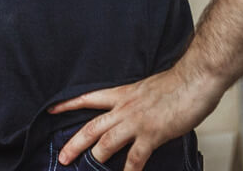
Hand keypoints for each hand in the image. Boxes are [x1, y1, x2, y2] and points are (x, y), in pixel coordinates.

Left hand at [48, 63, 221, 169]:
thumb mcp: (145, 88)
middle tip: (62, 157)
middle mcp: (123, 108)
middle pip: (91, 127)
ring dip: (96, 159)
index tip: (50, 109)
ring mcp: (136, 122)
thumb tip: (129, 110)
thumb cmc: (174, 84)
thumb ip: (134, 100)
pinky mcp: (152, 135)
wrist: (192, 80)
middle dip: (74, 144)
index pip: (87, 98)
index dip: (67, 104)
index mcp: (121, 94)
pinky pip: (135, 158)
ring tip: (86, 169)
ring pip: (107, 143)